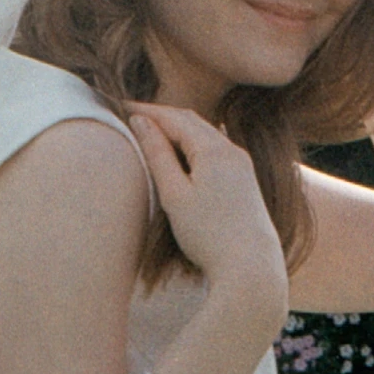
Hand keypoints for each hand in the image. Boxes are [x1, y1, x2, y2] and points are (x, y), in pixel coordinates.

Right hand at [127, 104, 287, 328]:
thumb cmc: (209, 235)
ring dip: (180, 127)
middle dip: (162, 115)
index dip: (147, 111)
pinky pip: (218, 147)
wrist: (251, 267)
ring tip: (155, 129)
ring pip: (206, 133)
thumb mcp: (175, 195)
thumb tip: (142, 123)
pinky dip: (196, 141)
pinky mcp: (246, 179)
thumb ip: (158, 155)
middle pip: (192, 121)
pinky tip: (194, 143)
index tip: (121, 105)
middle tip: (133, 114)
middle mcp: (232, 150)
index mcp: (214, 150)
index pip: (175, 118)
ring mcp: (242, 164)